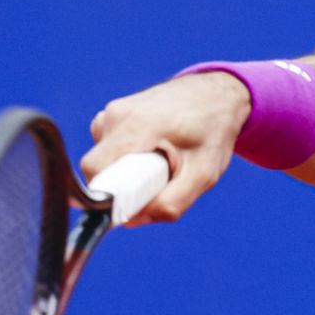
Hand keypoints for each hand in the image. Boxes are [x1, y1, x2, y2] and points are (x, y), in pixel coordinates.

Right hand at [81, 72, 252, 224]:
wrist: (218, 94)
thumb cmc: (213, 133)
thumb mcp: (203, 175)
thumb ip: (170, 203)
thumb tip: (129, 220)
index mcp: (138, 126)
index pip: (96, 170)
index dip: (107, 195)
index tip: (133, 202)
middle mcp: (118, 115)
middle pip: (97, 167)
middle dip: (121, 184)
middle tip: (158, 180)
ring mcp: (113, 110)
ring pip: (103, 158)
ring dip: (126, 170)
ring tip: (161, 160)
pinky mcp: (114, 112)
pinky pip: (109, 147)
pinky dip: (127, 156)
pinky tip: (154, 149)